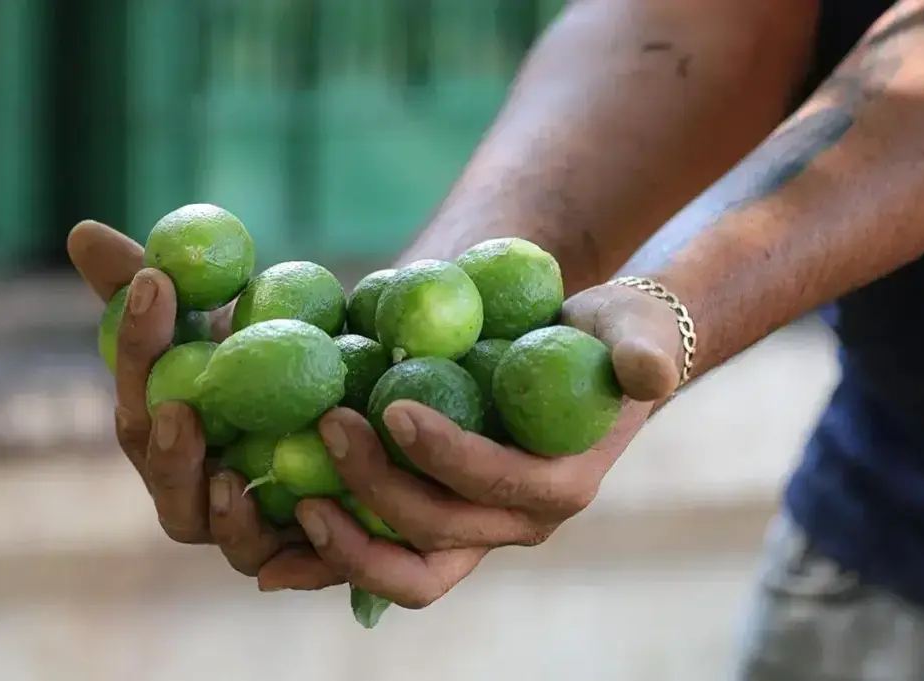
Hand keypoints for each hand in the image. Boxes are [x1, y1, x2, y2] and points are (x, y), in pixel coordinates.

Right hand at [67, 221, 339, 588]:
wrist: (348, 396)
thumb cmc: (268, 355)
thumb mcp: (224, 315)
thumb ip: (157, 283)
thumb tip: (82, 233)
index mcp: (166, 431)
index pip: (139, 392)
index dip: (139, 342)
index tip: (155, 285)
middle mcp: (195, 487)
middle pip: (167, 481)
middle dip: (165, 452)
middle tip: (178, 411)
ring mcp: (243, 526)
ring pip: (217, 534)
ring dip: (219, 512)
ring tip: (232, 480)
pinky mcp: (300, 551)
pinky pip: (289, 562)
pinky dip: (292, 553)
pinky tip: (307, 518)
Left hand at [273, 284, 683, 607]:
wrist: (584, 364)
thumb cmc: (608, 342)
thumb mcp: (637, 333)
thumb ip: (647, 350)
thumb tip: (647, 371)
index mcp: (562, 485)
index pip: (503, 485)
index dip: (450, 456)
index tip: (394, 408)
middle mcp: (516, 523)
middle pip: (441, 534)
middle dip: (379, 490)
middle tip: (330, 427)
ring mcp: (473, 530)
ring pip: (408, 569)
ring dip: (346, 547)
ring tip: (291, 501)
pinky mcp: (438, 520)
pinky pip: (383, 556)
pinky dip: (333, 560)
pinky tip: (276, 549)